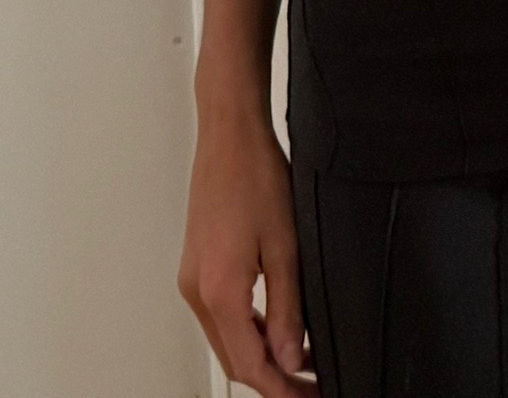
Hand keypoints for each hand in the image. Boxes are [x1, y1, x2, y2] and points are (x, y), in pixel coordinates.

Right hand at [177, 108, 311, 396]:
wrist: (229, 136)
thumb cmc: (255, 176)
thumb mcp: (286, 247)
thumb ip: (288, 310)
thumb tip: (291, 358)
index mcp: (219, 291)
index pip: (250, 365)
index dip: (283, 389)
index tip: (311, 395)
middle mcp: (198, 291)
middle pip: (235, 360)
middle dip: (274, 378)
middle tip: (313, 384)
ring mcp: (194, 279)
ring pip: (227, 340)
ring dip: (262, 356)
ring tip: (303, 359)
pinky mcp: (198, 268)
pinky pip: (221, 316)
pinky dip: (249, 331)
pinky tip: (277, 328)